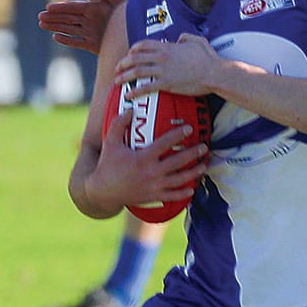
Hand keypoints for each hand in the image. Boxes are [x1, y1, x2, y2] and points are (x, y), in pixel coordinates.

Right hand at [40, 0, 126, 52]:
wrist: (140, 31)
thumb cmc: (130, 11)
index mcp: (94, 8)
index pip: (73, 7)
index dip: (61, 7)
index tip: (48, 7)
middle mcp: (90, 20)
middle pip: (68, 17)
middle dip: (53, 17)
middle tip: (39, 17)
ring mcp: (90, 32)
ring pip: (69, 28)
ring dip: (55, 26)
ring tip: (41, 24)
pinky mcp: (94, 44)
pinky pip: (77, 42)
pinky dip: (67, 40)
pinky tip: (56, 37)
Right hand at [84, 110, 209, 213]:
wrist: (102, 191)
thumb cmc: (107, 165)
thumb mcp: (110, 142)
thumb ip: (119, 124)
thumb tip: (130, 109)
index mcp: (143, 158)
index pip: (165, 143)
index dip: (178, 134)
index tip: (189, 128)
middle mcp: (152, 172)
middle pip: (178, 162)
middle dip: (193, 153)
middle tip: (204, 147)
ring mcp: (154, 186)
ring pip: (180, 179)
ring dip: (194, 172)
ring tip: (204, 165)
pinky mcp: (153, 197)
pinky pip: (172, 196)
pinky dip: (183, 193)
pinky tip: (192, 188)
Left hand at [119, 33, 222, 96]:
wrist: (214, 73)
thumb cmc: (208, 58)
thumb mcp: (197, 41)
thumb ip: (185, 37)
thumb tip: (179, 39)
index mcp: (167, 47)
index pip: (142, 45)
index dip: (132, 50)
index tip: (128, 54)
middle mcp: (161, 57)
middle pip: (134, 58)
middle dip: (122, 63)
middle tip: (117, 69)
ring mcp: (162, 71)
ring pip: (136, 72)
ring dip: (123, 76)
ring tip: (117, 81)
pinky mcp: (166, 84)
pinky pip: (145, 87)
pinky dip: (134, 91)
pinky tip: (128, 95)